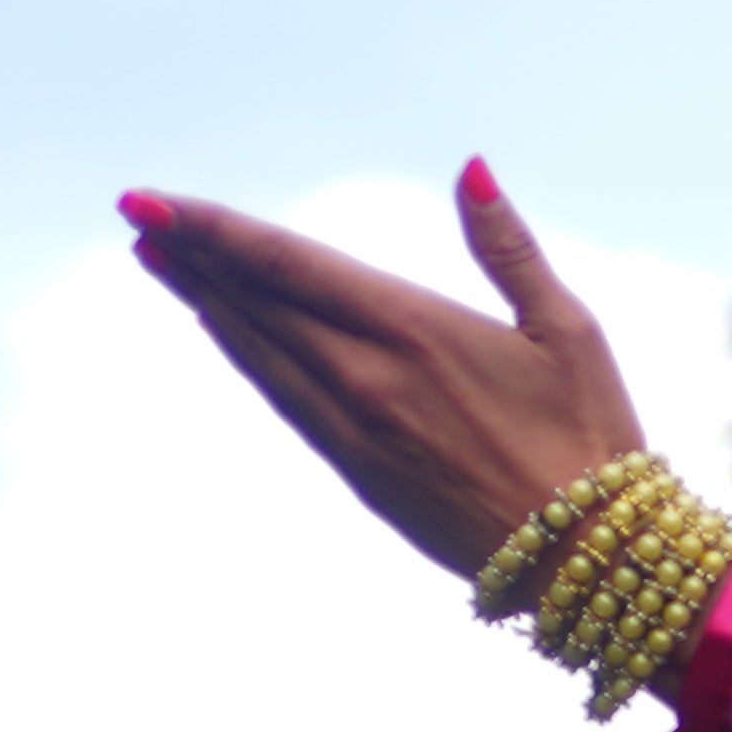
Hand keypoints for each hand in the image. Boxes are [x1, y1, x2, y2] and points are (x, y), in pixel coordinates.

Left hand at [127, 163, 643, 574]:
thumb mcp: (567, 328)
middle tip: (138, 217)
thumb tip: (469, 169)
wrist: (588, 561)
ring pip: (257, 353)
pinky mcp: (358, 473)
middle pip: (254, 303)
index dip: (210, 230)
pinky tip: (225, 331)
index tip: (152, 201)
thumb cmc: (593, 437)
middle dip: (191, 257)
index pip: (283, 263)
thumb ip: (506, 246)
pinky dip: (245, 356)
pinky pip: (282, 399)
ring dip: (204, 303)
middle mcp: (366, 377)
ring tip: (160, 262)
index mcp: (412, 328)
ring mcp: (354, 429)